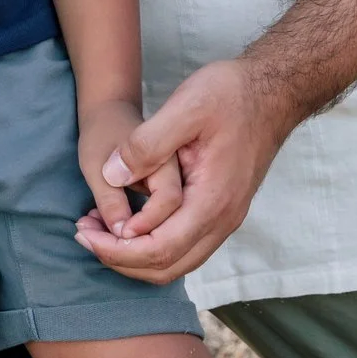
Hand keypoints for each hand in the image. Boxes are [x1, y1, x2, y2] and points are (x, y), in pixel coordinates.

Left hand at [75, 59, 291, 283]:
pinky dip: (152, 244)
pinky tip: (128, 222)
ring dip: (135, 256)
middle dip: (120, 258)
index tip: (83, 229)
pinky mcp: (221, 210)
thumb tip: (111, 175)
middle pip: (166, 267)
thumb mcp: (186, 106)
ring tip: (99, 231)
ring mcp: (225, 218)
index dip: (116, 248)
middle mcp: (222, 220)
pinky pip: (185, 246)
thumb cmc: (232, 94)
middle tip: (83, 234)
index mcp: (212, 200)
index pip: (159, 249)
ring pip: (177, 262)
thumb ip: (147, 144)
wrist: (273, 91)